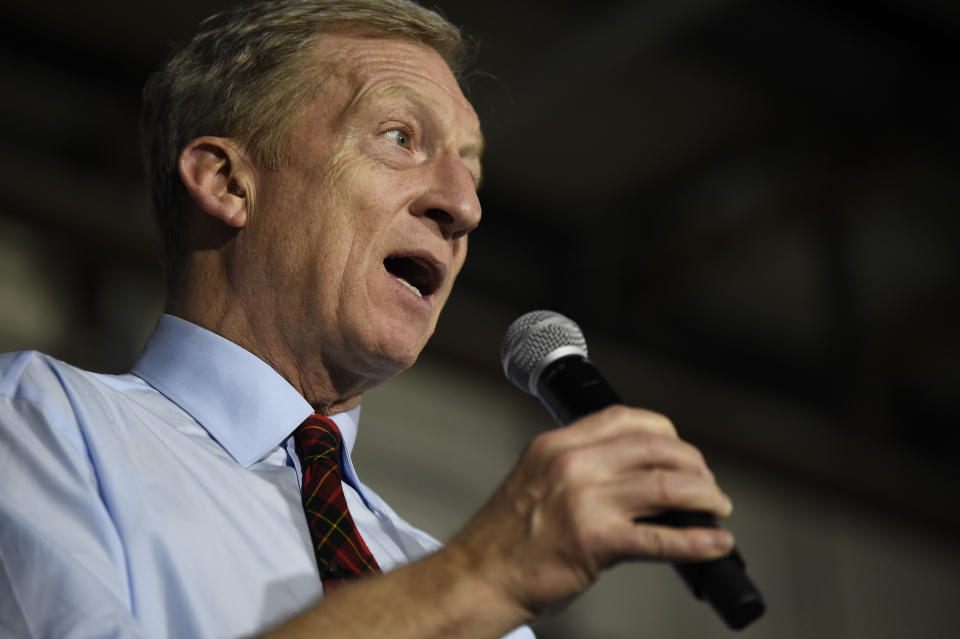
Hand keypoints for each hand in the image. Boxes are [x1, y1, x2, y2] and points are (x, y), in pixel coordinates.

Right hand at [442, 404, 734, 622]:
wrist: (477, 578)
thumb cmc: (504, 540)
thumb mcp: (535, 481)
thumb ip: (577, 468)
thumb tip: (633, 475)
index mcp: (556, 445)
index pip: (625, 418)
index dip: (665, 431)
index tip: (681, 449)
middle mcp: (572, 464)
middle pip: (655, 448)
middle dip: (693, 465)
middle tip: (708, 484)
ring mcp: (584, 501)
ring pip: (667, 487)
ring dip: (705, 497)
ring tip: (719, 509)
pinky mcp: (596, 541)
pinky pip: (662, 538)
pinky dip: (699, 542)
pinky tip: (717, 544)